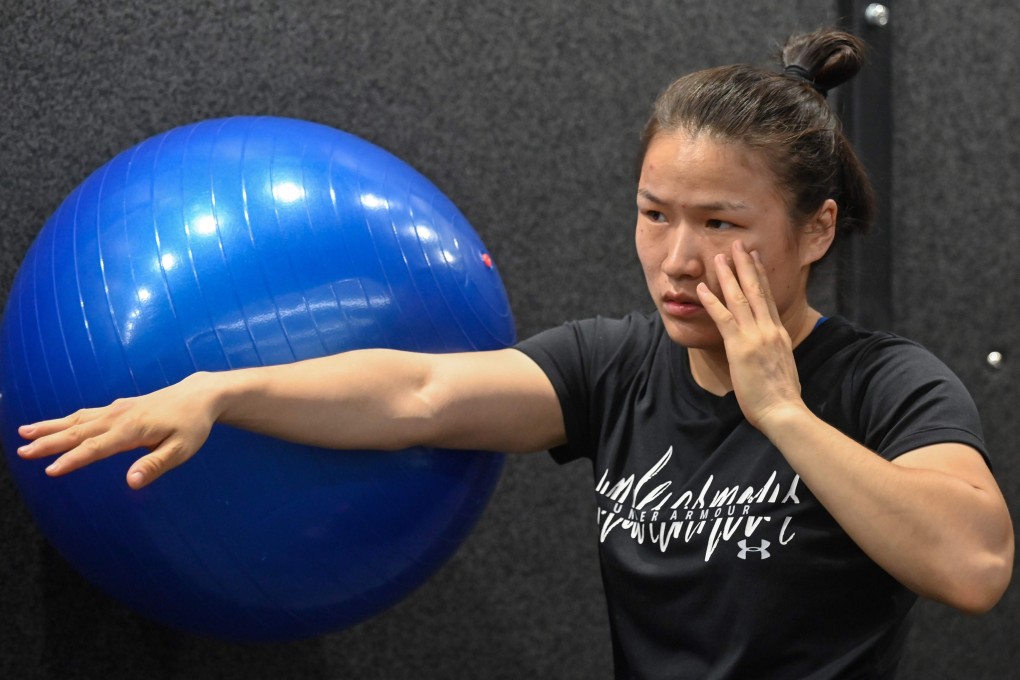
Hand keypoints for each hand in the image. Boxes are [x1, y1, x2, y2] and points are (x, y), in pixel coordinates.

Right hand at [16, 372, 218, 488]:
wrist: (198, 396)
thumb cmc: (192, 426)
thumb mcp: (182, 449)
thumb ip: (155, 465)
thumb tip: (131, 483)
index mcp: (133, 430)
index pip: (97, 447)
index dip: (73, 459)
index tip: (50, 470)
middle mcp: (119, 417)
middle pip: (79, 432)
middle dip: (49, 442)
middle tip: (21, 451)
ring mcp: (116, 410)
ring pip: (77, 420)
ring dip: (49, 427)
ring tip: (22, 434)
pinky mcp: (117, 407)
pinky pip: (85, 414)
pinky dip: (63, 420)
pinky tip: (49, 426)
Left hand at [696, 241, 805, 430]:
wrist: (784, 412)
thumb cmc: (782, 399)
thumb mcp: (782, 369)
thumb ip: (773, 356)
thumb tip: (768, 356)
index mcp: (779, 335)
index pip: (768, 299)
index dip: (761, 277)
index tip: (756, 259)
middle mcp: (769, 330)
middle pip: (757, 290)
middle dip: (747, 265)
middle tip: (740, 245)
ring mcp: (756, 336)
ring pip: (740, 298)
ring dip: (728, 275)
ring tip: (719, 256)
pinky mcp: (741, 347)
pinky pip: (724, 318)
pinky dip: (713, 301)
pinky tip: (703, 288)